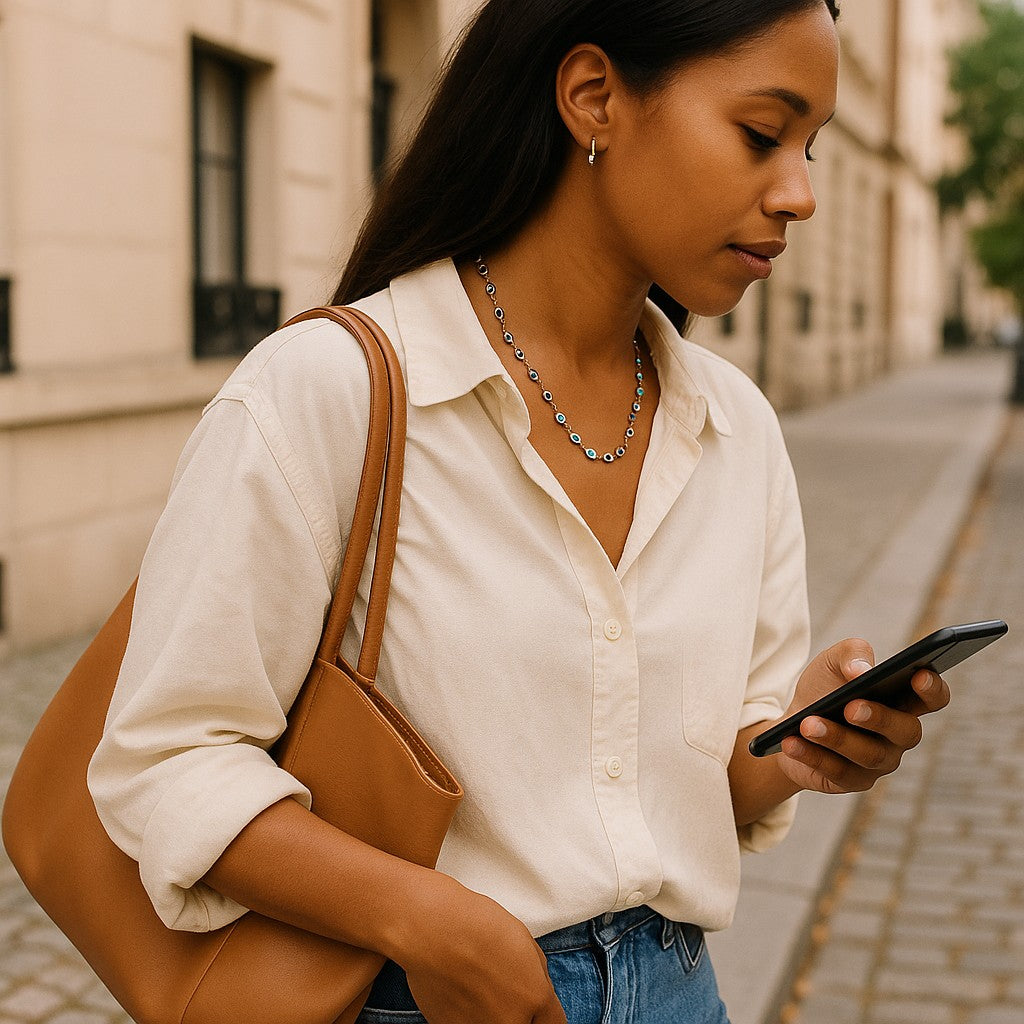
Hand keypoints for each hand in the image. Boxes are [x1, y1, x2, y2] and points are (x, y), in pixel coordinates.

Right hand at [396, 874, 566, 1023]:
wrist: (432, 930)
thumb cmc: (478, 926)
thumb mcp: (525, 943)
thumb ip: (537, 978)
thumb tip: (539, 996)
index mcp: (535, 999)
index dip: (545, 1013)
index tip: (537, 1008)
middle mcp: (511, 1023)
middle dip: (519, 1013)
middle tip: (504, 991)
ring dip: (491, 1014)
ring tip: (476, 985)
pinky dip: (467, 1014)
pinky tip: (459, 988)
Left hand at [776, 638, 949, 794]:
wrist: (790, 723)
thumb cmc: (823, 689)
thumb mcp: (831, 661)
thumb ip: (851, 654)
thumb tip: (863, 671)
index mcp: (902, 700)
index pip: (933, 698)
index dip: (932, 689)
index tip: (918, 675)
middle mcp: (898, 735)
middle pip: (906, 731)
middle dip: (879, 718)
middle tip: (850, 707)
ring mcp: (879, 762)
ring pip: (868, 755)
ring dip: (836, 738)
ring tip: (807, 724)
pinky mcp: (852, 781)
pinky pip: (837, 773)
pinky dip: (812, 756)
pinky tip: (792, 742)